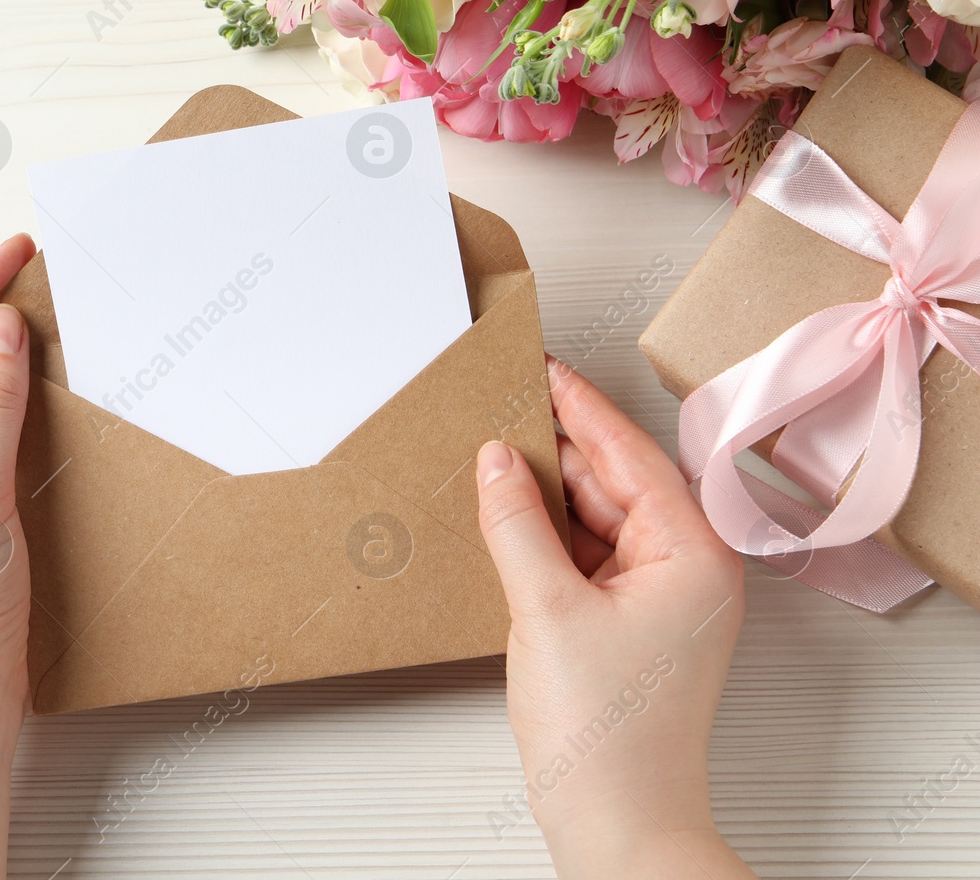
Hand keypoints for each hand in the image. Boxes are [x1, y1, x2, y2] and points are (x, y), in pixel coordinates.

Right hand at [475, 356, 754, 879]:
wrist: (617, 822)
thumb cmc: (609, 736)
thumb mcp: (547, 609)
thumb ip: (517, 523)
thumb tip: (497, 461)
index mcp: (694, 553)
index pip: (631, 455)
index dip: (581, 407)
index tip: (542, 368)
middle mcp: (688, 568)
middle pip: (617, 482)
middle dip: (559, 448)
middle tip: (503, 405)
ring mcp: (662, 597)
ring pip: (599, 518)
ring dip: (549, 492)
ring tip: (495, 456)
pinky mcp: (632, 623)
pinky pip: (589, 555)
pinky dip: (550, 534)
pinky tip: (509, 517)